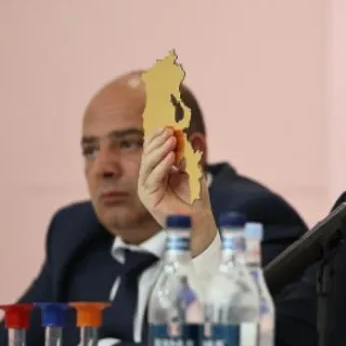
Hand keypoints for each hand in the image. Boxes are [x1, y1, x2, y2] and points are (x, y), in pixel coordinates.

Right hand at [138, 127, 216, 255]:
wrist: (199, 221)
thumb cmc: (196, 197)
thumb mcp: (194, 171)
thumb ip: (189, 156)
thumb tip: (190, 135)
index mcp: (158, 171)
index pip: (154, 150)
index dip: (158, 137)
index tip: (168, 124)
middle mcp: (149, 178)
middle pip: (148, 154)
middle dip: (158, 140)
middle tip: (169, 129)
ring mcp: (147, 188)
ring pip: (148, 164)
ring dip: (160, 150)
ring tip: (171, 139)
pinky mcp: (149, 197)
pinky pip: (153, 178)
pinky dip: (162, 166)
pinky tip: (171, 157)